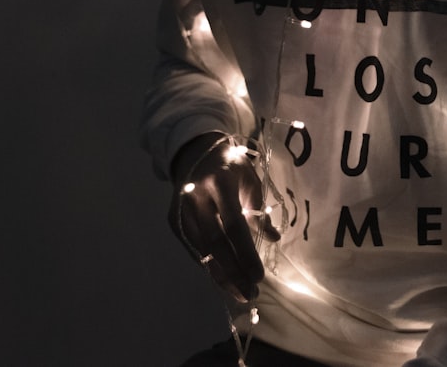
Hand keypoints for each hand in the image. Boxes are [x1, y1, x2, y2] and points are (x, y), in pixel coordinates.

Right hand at [168, 134, 280, 301]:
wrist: (195, 152)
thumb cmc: (231, 167)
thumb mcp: (250, 181)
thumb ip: (260, 210)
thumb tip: (273, 238)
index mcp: (220, 182)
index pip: (234, 225)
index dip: (245, 254)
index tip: (259, 277)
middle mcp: (196, 196)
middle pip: (215, 242)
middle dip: (233, 272)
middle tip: (250, 294)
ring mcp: (181, 208)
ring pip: (201, 249)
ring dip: (220, 275)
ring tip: (239, 293)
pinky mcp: (173, 218)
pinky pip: (193, 247)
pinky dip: (208, 264)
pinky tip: (223, 279)